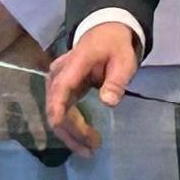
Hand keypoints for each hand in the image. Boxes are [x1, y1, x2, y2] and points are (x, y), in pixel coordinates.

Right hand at [0, 56, 51, 144]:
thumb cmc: (17, 41)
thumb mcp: (37, 54)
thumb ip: (46, 69)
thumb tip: (59, 78)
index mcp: (19, 88)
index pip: (30, 115)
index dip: (37, 132)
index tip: (41, 144)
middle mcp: (0, 94)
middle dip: (3, 132)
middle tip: (8, 135)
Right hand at [43, 21, 141, 153]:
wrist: (105, 31)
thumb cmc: (115, 46)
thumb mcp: (124, 60)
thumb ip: (116, 81)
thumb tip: (108, 103)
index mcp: (74, 64)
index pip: (60, 91)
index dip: (59, 113)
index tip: (67, 133)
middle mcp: (58, 74)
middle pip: (56, 108)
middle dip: (71, 132)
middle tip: (93, 148)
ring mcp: (56, 82)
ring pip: (56, 113)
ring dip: (70, 133)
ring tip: (91, 148)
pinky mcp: (60, 89)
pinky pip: (61, 110)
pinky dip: (71, 126)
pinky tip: (83, 137)